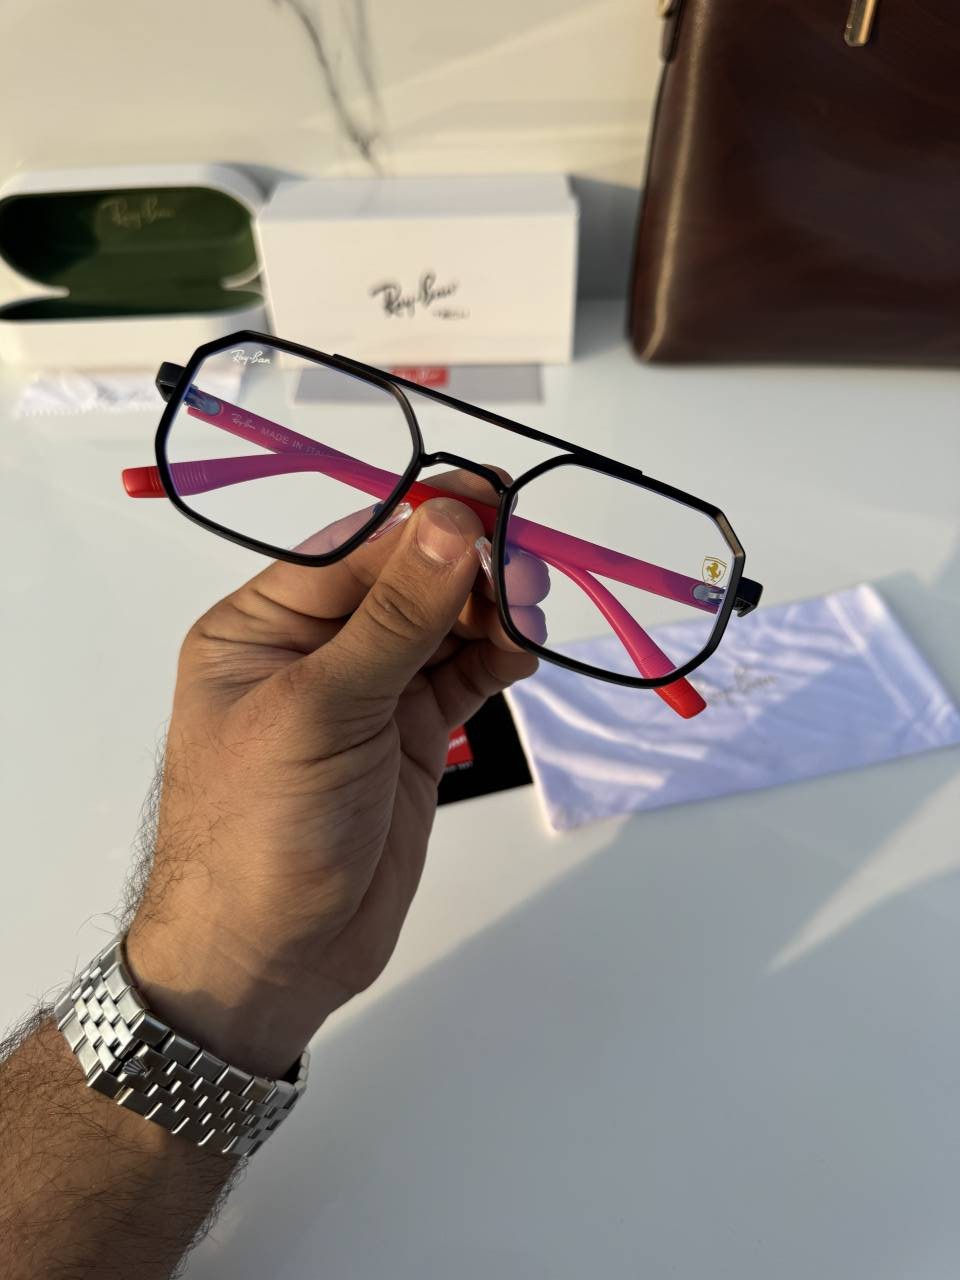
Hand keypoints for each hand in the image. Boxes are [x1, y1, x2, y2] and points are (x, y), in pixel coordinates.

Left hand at [124, 474, 540, 1078]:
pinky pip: (461, 676)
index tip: (492, 497)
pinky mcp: (410, 737)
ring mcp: (369, 695)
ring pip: (442, 626)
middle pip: (407, 582)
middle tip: (526, 568)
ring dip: (489, 610)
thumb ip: (393, 618)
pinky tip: (523, 647)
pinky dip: (496, 657)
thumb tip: (449, 520)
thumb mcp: (321, 710)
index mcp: (264, 627)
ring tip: (530, 611)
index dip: (425, 522)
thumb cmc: (261, 832)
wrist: (270, 958)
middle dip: (467, 567)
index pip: (356, 552)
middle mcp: (317, 651)